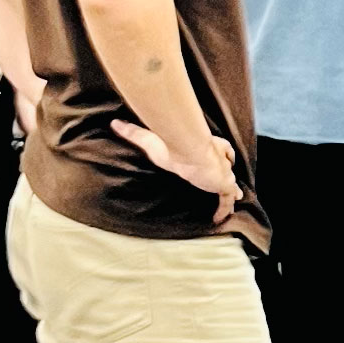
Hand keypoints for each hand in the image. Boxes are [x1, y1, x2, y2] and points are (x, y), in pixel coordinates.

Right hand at [113, 119, 240, 223]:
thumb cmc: (171, 142)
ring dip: (229, 191)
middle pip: (225, 166)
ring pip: (229, 183)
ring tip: (230, 199)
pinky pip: (226, 201)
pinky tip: (219, 219)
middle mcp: (216, 158)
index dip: (219, 152)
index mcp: (204, 145)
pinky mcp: (223, 185)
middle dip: (224, 172)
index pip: (216, 148)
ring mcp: (221, 172)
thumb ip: (133, 132)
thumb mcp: (148, 138)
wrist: (188, 148)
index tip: (218, 157)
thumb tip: (113, 123)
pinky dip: (224, 209)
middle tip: (224, 181)